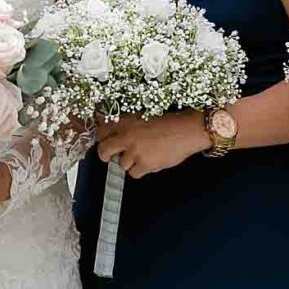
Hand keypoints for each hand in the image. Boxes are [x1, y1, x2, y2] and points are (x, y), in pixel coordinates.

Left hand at [95, 109, 214, 176]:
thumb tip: (115, 130)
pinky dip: (140, 169)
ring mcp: (135, 151)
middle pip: (103, 150)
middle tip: (109, 155)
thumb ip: (128, 122)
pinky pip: (134, 173)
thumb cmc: (170, 122)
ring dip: (129, 162)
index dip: (102, 136)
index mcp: (126, 120)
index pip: (101, 129)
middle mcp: (127, 135)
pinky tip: (150, 161)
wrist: (187, 130)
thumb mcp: (145, 115)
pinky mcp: (145, 164)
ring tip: (142, 155)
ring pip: (121, 164)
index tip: (105, 139)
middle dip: (105, 154)